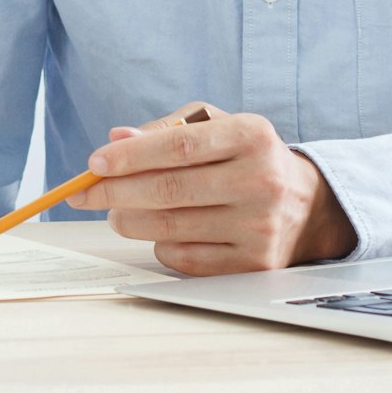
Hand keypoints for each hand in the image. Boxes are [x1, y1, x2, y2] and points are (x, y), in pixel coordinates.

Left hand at [69, 102, 356, 275]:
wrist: (306, 205)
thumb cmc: (244, 157)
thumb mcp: (215, 127)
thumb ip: (165, 130)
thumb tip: (116, 139)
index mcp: (252, 136)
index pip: (178, 147)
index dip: (130, 156)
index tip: (94, 163)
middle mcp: (262, 181)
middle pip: (169, 190)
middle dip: (114, 192)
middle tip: (84, 194)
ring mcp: (260, 227)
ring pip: (171, 227)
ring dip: (128, 221)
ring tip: (115, 212)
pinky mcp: (255, 265)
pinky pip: (185, 258)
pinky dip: (160, 245)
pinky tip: (159, 231)